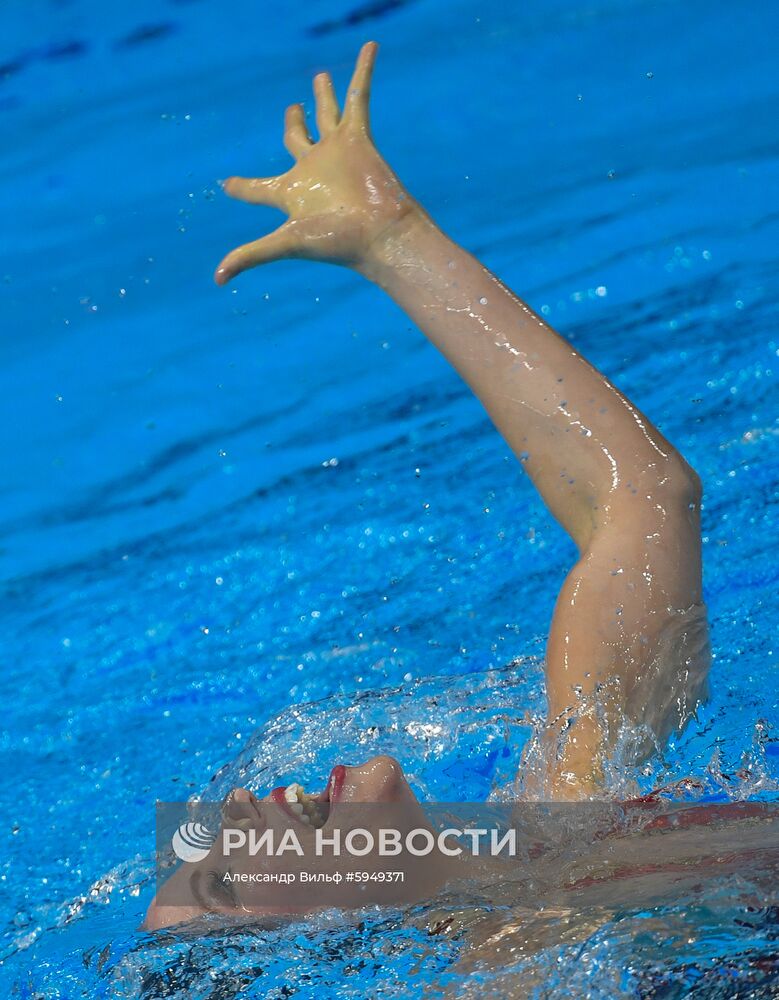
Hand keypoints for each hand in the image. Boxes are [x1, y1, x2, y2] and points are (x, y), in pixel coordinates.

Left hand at [215, 42, 417, 284]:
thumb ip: (250, 256)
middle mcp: (312, 170)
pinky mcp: (358, 137)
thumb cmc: (335, 241)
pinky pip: (359, 94)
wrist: (380, 234)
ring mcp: (336, 152)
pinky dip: (364, 70)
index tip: (226, 185)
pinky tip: (370, 47)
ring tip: (319, 77)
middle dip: (294, 123)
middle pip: (297, 140)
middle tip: (291, 109)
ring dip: (323, 96)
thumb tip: (215, 279)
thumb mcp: (285, 244)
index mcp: (290, 194)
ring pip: (327, 115)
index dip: (241, 187)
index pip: (257, 188)